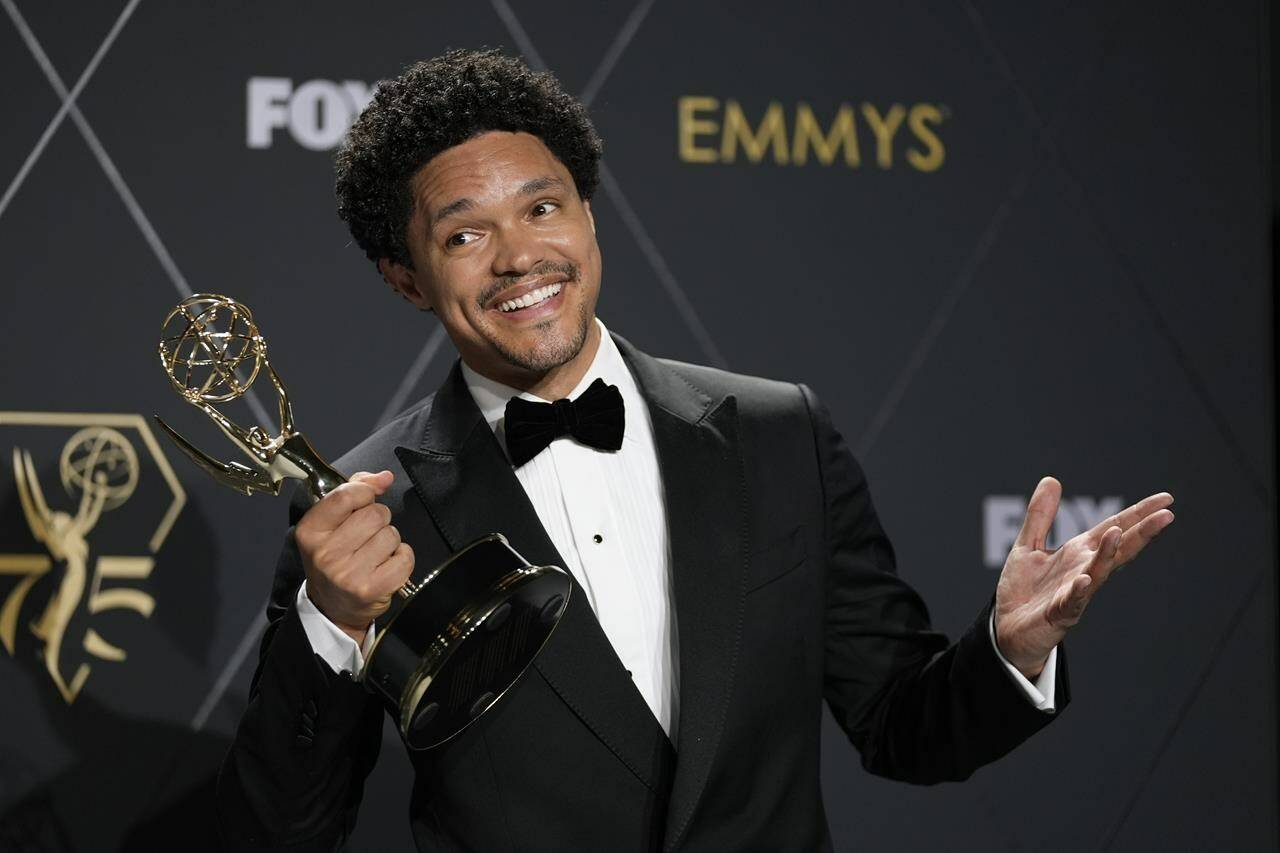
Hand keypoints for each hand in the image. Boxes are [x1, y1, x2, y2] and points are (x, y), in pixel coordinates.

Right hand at [294, 470, 413, 643]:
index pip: (346, 495)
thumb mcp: (332, 523)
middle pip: (375, 514)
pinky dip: (402, 558)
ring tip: (374, 554)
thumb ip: (355, 490)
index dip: (364, 492)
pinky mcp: (371, 589)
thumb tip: (384, 477)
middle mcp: (325, 553)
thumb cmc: (336, 557)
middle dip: (379, 520)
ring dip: (390, 541)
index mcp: (311, 531)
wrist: (333, 607)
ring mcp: (348, 574)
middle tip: (368, 536)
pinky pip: (405, 557)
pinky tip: (386, 566)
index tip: (365, 500)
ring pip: (391, 535)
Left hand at [994, 476, 1173, 678]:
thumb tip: (1052, 480)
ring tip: (1119, 533)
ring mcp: (1076, 592)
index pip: (1114, 528)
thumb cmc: (1023, 589)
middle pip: (1117, 548)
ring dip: (1109, 554)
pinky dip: (1080, 590)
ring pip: (1098, 572)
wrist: (1007, 628)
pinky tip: (1086, 579)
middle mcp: (1084, 570)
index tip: (1166, 499)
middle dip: (1141, 531)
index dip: (1138, 513)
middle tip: (1167, 514)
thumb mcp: (1028, 544)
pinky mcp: (1060, 613)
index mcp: (1079, 552)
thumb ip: (1041, 515)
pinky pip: (1073, 601)